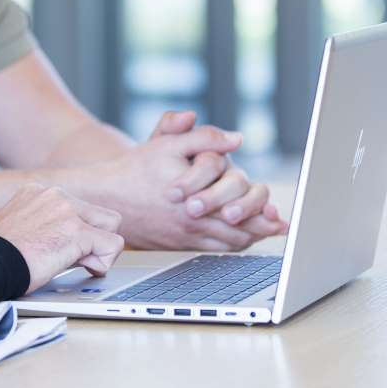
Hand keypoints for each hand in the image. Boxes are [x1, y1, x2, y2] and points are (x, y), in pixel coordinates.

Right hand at [0, 184, 124, 292]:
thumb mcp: (18, 227)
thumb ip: (46, 225)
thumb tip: (71, 244)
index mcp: (39, 192)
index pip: (79, 207)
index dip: (78, 232)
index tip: (63, 250)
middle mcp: (55, 194)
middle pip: (101, 214)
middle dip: (94, 238)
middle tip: (75, 259)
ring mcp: (67, 211)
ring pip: (111, 227)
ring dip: (99, 249)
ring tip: (78, 264)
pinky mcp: (76, 232)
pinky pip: (112, 246)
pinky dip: (102, 263)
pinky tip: (84, 270)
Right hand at [91, 111, 287, 250]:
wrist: (107, 199)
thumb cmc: (137, 169)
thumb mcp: (168, 144)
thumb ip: (204, 138)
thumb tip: (237, 139)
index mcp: (196, 195)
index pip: (239, 202)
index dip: (261, 206)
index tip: (276, 212)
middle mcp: (193, 220)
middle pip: (239, 227)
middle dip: (262, 227)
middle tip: (279, 226)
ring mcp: (187, 235)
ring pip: (228, 242)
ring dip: (250, 238)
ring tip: (267, 234)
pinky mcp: (180, 244)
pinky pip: (214, 249)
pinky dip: (232, 245)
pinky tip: (241, 239)